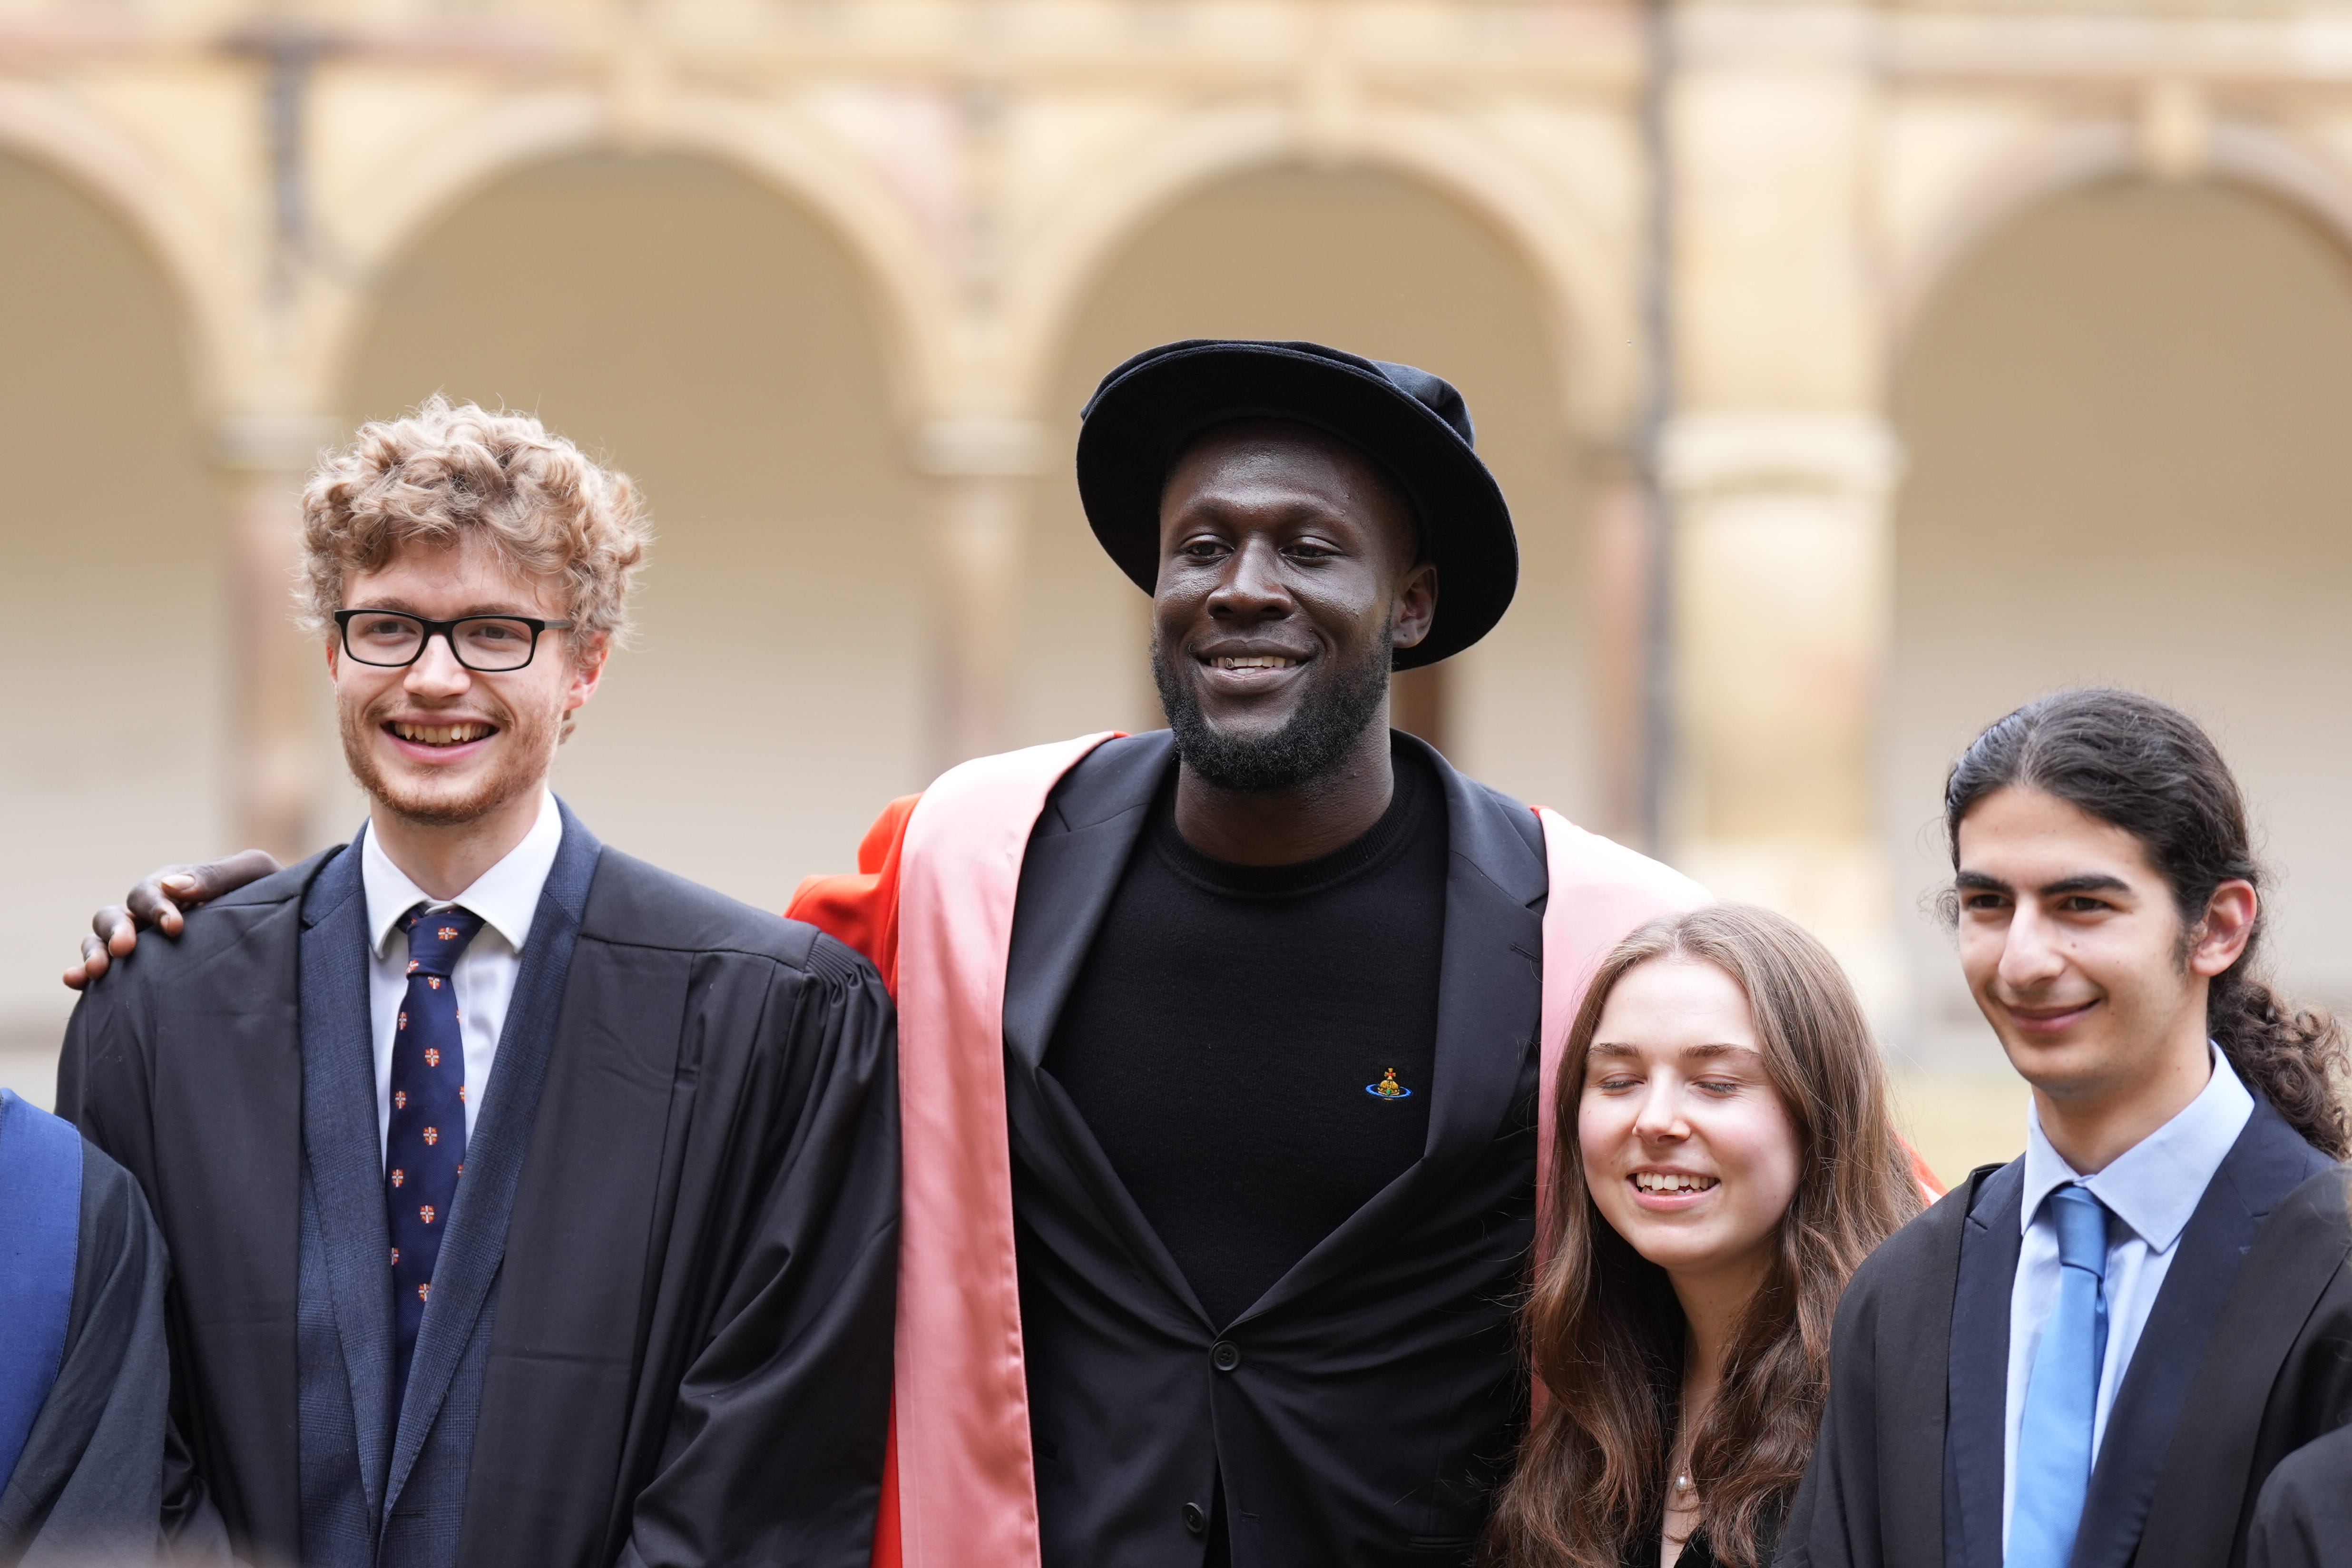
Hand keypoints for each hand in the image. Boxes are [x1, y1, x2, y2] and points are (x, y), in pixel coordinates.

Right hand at [65, 850, 283, 989]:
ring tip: (97, 971)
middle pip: (119, 913)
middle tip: (126, 948)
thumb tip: (176, 886)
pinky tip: (74, 980)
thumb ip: (218, 875)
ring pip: (102, 939)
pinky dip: (83, 970)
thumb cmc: (272, 896)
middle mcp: (153, 912)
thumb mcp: (254, 876)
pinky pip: (105, 967)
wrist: (288, 931)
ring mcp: (145, 941)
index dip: (157, 906)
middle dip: (118, 929)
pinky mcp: (142, 970)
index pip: (153, 890)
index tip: (176, 927)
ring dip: (94, 951)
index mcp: (177, 886)